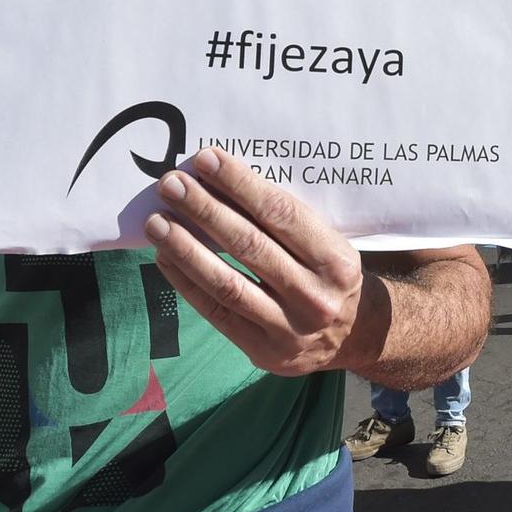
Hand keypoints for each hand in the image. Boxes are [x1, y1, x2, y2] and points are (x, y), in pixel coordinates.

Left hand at [146, 147, 371, 376]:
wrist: (354, 336)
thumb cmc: (329, 276)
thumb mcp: (327, 244)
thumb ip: (286, 222)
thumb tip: (222, 183)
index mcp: (335, 260)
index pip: (280, 214)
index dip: (240, 185)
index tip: (206, 160)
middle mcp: (315, 295)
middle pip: (249, 245)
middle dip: (204, 210)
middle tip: (171, 185)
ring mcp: (289, 328)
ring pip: (226, 282)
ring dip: (185, 248)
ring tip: (157, 222)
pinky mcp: (264, 351)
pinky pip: (216, 312)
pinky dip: (186, 282)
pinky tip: (166, 258)